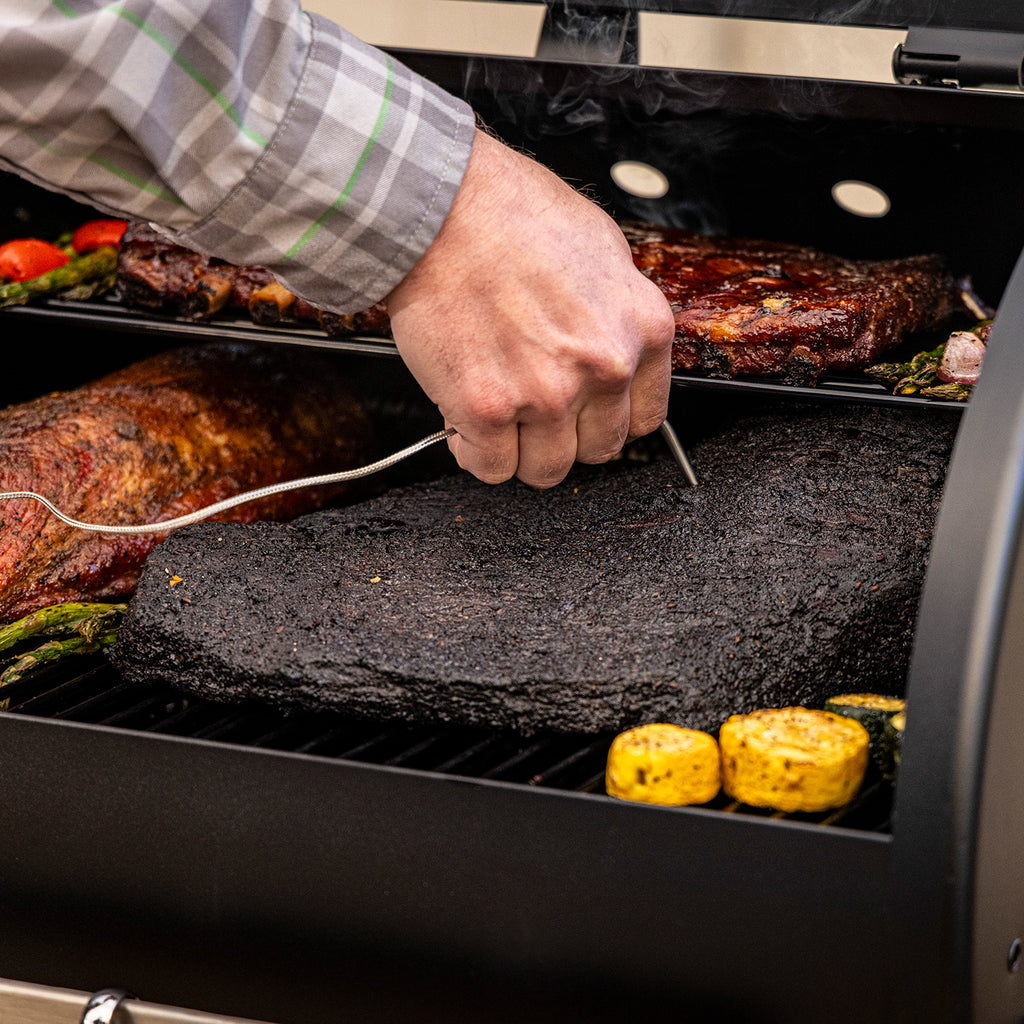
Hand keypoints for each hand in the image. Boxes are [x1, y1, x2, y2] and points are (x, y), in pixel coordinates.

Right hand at [386, 129, 674, 487]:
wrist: (442, 205)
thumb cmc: (511, 213)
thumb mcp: (603, 250)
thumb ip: (617, 313)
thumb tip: (612, 346)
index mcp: (642, 330)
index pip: (643, 418)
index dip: (604, 419)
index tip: (581, 414)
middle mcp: (604, 368)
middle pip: (597, 450)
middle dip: (564, 437)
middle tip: (532, 411)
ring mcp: (548, 394)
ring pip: (546, 469)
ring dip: (519, 451)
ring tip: (497, 417)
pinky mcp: (488, 409)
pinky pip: (491, 467)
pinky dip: (474, 452)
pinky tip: (464, 421)